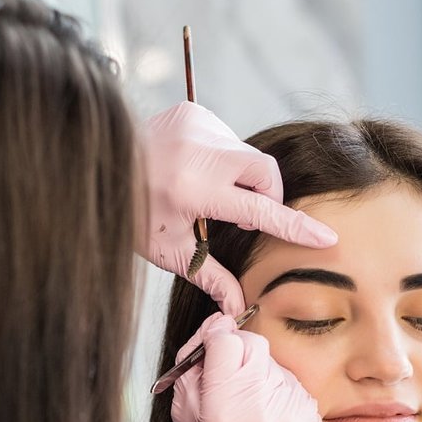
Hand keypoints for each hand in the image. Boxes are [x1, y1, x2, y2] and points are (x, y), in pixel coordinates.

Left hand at [140, 102, 336, 315]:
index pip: (259, 210)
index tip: (324, 237)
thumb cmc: (132, 214)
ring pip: (247, 155)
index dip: (294, 227)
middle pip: (265, 172)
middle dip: (265, 195)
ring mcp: (197, 125)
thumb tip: (238, 309)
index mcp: (192, 189)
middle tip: (240, 216)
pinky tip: (195, 169)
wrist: (96, 165)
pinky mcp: (193, 111)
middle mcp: (198, 151)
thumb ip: (210, 276)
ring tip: (205, 192)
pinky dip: (223, 159)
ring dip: (239, 179)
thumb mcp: (168, 251)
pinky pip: (229, 138)